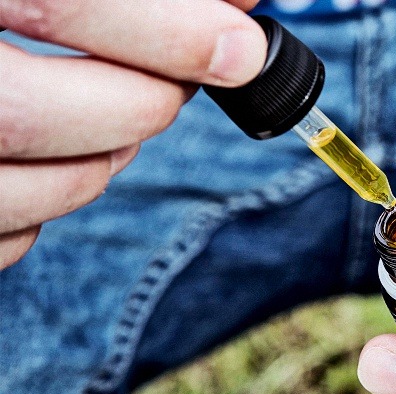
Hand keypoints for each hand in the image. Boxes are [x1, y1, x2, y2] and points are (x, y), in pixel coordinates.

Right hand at [0, 0, 266, 267]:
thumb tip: (239, 6)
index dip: (166, 29)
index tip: (241, 47)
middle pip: (25, 113)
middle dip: (136, 103)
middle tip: (177, 84)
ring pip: (16, 192)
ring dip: (103, 159)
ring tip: (125, 113)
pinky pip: (1, 239)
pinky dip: (52, 204)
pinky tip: (60, 157)